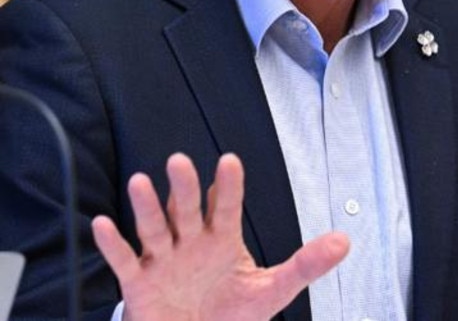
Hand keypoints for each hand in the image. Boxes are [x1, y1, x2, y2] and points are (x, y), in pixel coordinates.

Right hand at [91, 153, 348, 320]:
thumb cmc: (231, 311)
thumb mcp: (272, 289)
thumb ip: (306, 264)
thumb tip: (343, 241)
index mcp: (222, 240)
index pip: (227, 208)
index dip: (229, 187)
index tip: (230, 161)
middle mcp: (191, 243)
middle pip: (187, 210)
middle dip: (185, 188)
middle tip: (180, 162)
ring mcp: (164, 261)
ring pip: (154, 228)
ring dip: (146, 207)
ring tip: (140, 182)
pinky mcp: (140, 283)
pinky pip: (124, 261)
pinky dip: (113, 244)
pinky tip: (104, 223)